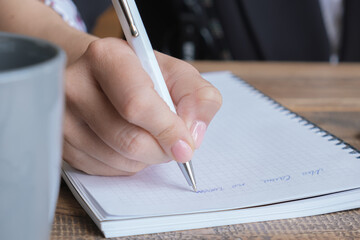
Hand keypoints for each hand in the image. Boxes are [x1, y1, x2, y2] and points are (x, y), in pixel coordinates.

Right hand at [63, 38, 221, 175]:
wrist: (99, 74)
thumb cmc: (140, 73)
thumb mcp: (177, 74)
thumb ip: (199, 97)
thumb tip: (193, 135)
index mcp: (106, 57)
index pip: (137, 104)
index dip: (167, 130)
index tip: (186, 145)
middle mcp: (74, 85)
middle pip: (129, 139)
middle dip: (161, 149)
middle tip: (172, 143)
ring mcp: (61, 116)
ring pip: (118, 160)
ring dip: (146, 158)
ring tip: (148, 135)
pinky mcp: (60, 142)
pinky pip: (104, 170)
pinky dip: (127, 164)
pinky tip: (128, 143)